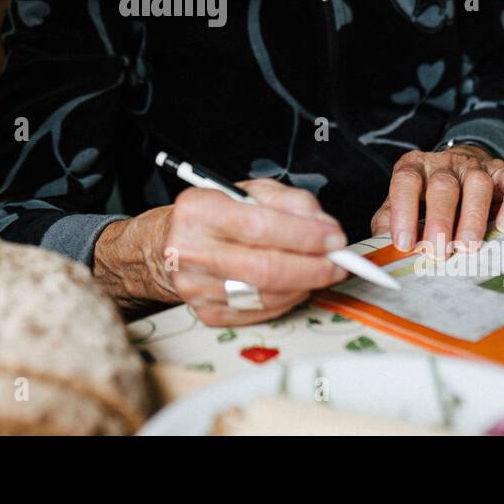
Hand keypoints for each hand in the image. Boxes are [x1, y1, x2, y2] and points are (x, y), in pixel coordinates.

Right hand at [94, 178, 347, 325]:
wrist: (165, 246)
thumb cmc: (211, 216)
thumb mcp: (246, 191)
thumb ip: (289, 201)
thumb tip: (325, 227)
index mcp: (199, 210)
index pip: (261, 226)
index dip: (305, 235)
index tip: (334, 238)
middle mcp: (191, 250)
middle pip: (265, 268)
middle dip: (313, 267)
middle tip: (339, 263)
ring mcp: (195, 287)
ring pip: (265, 294)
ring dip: (304, 285)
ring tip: (320, 272)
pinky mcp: (205, 312)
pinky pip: (258, 312)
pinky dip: (286, 301)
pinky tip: (296, 286)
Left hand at [369, 145, 503, 256]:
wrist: (459, 163)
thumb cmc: (425, 193)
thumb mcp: (400, 201)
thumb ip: (389, 221)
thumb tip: (383, 247)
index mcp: (414, 166)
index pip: (406, 182)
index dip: (404, 212)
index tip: (404, 243)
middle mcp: (445, 163)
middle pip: (443, 186)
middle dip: (440, 221)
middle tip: (438, 252)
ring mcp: (475, 166)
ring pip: (478, 184)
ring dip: (473, 217)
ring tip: (468, 246)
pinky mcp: (502, 173)